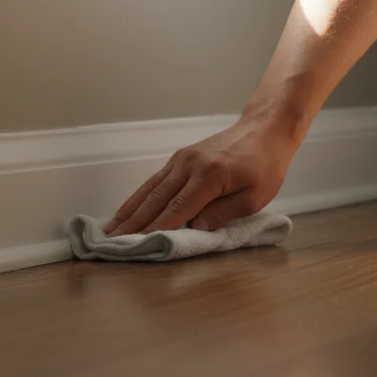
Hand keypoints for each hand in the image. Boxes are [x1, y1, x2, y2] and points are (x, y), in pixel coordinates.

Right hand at [104, 118, 299, 235]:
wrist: (264, 131)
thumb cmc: (265, 166)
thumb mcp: (254, 197)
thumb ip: (223, 213)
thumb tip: (194, 229)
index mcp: (210, 175)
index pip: (178, 208)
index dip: (158, 229)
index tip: (139, 245)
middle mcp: (190, 165)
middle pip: (157, 198)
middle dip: (134, 223)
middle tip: (113, 242)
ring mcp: (182, 159)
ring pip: (150, 188)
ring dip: (129, 210)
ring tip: (111, 229)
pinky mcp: (181, 158)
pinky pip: (155, 180)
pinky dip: (138, 196)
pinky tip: (127, 209)